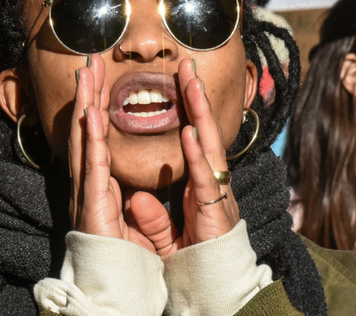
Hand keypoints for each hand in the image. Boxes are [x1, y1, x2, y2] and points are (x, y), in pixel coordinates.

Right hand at [68, 56, 156, 252]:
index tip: (97, 80)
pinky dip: (92, 136)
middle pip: (85, 130)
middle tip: (87, 61)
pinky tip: (92, 113)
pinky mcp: (93, 201)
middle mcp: (88, 184)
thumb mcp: (138, 230)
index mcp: (100, 188)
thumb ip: (139, 211)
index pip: (96, 139)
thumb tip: (137, 197)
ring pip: (84, 138)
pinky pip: (93, 163)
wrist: (111, 287)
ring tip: (86, 74)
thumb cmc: (125, 263)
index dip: (95, 108)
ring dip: (85, 103)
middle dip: (86, 94)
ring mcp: (87, 191)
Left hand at [125, 58, 240, 256]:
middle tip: (187, 64)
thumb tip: (138, 199)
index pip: (191, 139)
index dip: (185, 112)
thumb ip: (152, 216)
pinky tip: (192, 134)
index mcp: (198, 186)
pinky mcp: (216, 213)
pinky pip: (206, 180)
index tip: (177, 81)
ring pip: (209, 146)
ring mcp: (217, 197)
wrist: (215, 290)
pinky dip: (199, 156)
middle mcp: (210, 185)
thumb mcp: (164, 236)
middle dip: (195, 97)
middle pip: (203, 132)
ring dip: (200, 113)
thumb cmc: (194, 264)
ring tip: (192, 83)